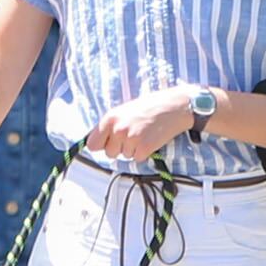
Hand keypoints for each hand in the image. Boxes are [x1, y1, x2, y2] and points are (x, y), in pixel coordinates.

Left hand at [84, 86, 200, 161]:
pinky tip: (150, 139)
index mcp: (109, 119)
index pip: (92, 144)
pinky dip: (144, 152)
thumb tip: (96, 142)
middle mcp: (118, 129)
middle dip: (120, 148)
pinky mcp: (144, 147)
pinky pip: (138, 159)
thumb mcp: (123, 111)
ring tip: (143, 133)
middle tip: (133, 134)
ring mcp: (131, 139)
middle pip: (110, 153)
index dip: (102, 145)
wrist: (173, 106)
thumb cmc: (148, 107)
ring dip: (133, 149)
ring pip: (125, 156)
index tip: (108, 143)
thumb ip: (109, 126)